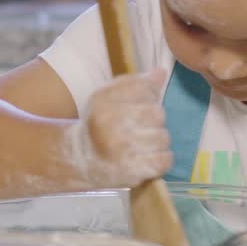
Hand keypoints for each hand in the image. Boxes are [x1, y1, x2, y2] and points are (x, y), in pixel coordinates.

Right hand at [67, 69, 172, 188]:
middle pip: (158, 114)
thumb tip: (161, 73)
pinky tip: (150, 157)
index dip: (149, 96)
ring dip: (158, 140)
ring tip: (144, 143)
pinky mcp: (131, 171)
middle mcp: (110, 124)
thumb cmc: (100, 124)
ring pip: (163, 137)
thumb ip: (135, 83)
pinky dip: (162, 159)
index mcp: (103, 102)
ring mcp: (121, 150)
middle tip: (141, 127)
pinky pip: (164, 160)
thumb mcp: (109, 96)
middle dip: (154, 120)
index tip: (140, 105)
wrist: (82, 160)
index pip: (144, 89)